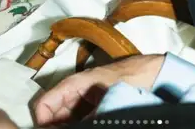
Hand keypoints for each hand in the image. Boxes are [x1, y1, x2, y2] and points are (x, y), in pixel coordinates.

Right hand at [33, 55, 163, 126]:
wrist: (152, 71)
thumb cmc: (132, 75)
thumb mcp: (108, 97)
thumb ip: (91, 115)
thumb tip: (78, 126)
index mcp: (74, 83)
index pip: (44, 103)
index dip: (42, 121)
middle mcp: (75, 90)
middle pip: (52, 113)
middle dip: (54, 125)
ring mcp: (83, 97)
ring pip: (64, 117)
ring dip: (66, 125)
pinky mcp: (93, 104)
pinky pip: (78, 117)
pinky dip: (77, 123)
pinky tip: (87, 125)